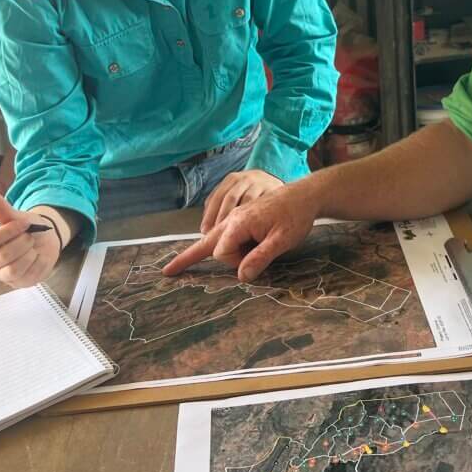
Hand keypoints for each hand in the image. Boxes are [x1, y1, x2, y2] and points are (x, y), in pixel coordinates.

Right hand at [0, 189, 61, 288]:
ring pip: (12, 270)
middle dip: (20, 243)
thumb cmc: (26, 229)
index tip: (23, 223)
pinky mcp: (19, 283)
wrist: (45, 239)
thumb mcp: (16, 217)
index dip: (5, 232)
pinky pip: (28, 276)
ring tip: (33, 246)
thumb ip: (2, 209)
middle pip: (0, 258)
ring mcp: (4, 275)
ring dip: (28, 254)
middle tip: (30, 236)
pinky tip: (39, 256)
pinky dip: (38, 262)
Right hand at [165, 180, 320, 281]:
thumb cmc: (296, 217)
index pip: (221, 252)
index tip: (253, 262)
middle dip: (186, 258)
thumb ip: (261, 257)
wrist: (304, 196)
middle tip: (167, 271)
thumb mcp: (283, 240)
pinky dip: (214, 244)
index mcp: (239, 223)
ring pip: (212, 238)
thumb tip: (242, 276)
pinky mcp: (242, 220)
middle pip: (205, 243)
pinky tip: (209, 248)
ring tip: (186, 264)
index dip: (234, 262)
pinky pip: (221, 234)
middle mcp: (232, 219)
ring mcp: (235, 219)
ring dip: (206, 252)